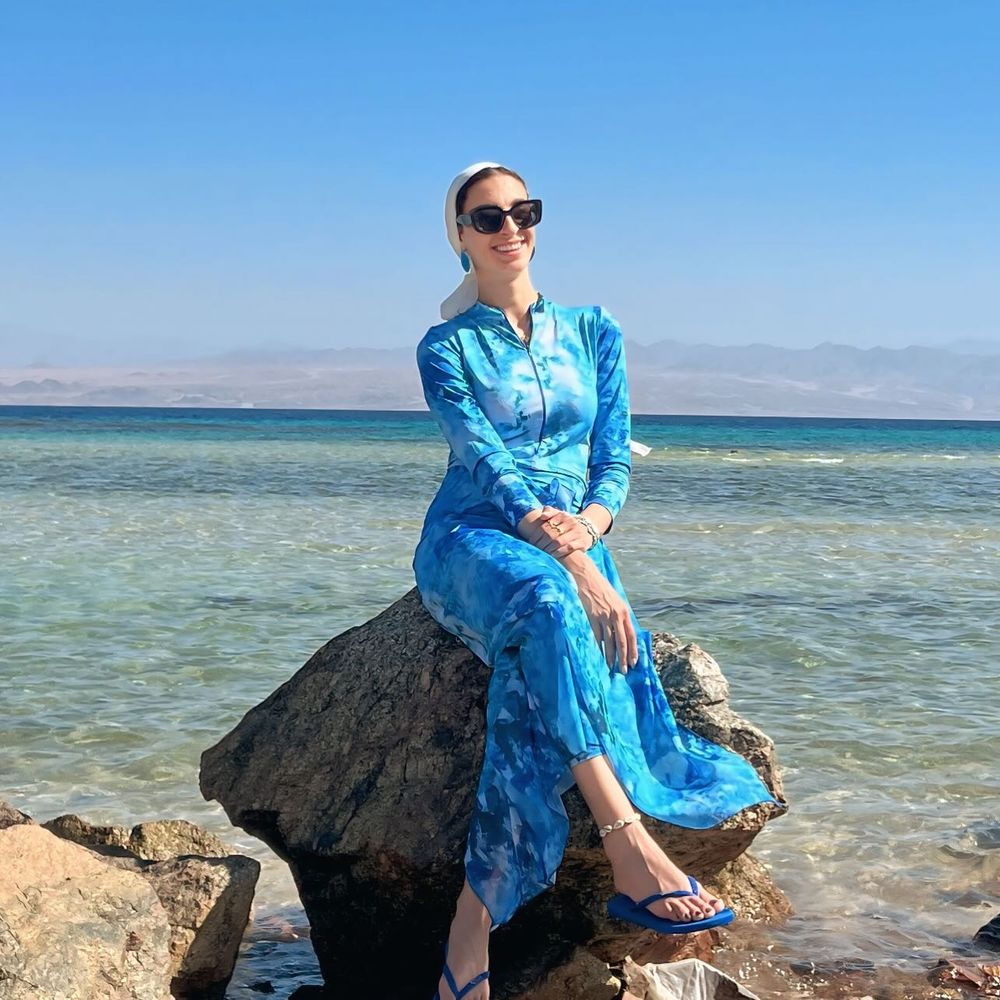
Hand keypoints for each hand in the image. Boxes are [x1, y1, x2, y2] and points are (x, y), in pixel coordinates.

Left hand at [518, 505, 593, 558]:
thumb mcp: (559, 514)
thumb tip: (542, 515)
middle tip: (536, 549)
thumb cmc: (567, 523)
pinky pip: (569, 547)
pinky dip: (560, 552)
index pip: (546, 525)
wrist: (587, 529)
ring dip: (549, 548)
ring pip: (559, 541)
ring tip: (543, 553)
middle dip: (542, 543)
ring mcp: (577, 532)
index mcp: (563, 515)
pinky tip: (553, 555)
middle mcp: (571, 522)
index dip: (537, 534)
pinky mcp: (582, 542)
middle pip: (551, 534)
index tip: (532, 541)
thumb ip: (549, 511)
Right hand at [567, 558, 639, 673]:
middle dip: (623, 658)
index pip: (632, 635)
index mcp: (624, 611)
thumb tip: (623, 633)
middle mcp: (616, 615)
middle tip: (623, 670)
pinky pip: (596, 635)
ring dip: (611, 656)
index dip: (633, 650)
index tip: (633, 662)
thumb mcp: (615, 601)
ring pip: (610, 641)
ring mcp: (604, 616)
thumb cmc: (601, 589)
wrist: (587, 577)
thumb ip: (620, 616)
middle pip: (622, 641)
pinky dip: (598, 647)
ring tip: (610, 666)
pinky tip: (598, 655)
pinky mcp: (592, 616)